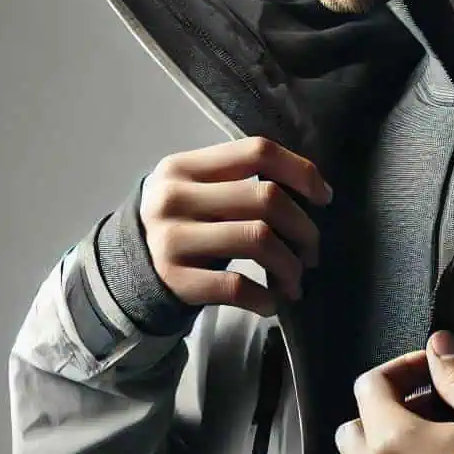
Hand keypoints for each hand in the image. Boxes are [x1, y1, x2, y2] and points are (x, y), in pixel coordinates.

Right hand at [140, 136, 332, 318]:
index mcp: (186, 166)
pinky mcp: (176, 279)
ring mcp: (172, 239)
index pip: (257, 151)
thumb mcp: (199, 189)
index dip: (301, 171)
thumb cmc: (185, 222)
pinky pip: (238, 287)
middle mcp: (176, 197)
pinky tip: (272, 302)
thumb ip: (242, 180)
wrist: (129, 266)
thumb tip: (315, 191)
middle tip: (311, 252)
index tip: (324, 197)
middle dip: (304, 229)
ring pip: (259, 240)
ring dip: (291, 266)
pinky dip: (266, 298)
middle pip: (266, 198)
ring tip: (295, 281)